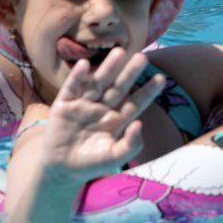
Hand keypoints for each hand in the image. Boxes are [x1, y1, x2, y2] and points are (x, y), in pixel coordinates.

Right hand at [27, 49, 165, 184]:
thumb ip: (130, 144)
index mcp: (117, 120)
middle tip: (142, 57)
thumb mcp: (114, 157)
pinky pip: (72, 88)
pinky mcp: (64, 105)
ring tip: (119, 52)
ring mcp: (84, 105)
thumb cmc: (90, 164)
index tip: (161, 79)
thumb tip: (140, 124)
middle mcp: (102, 108)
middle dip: (130, 73)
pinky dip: (77, 77)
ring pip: (98, 83)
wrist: (61, 169)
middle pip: (119, 88)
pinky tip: (85, 65)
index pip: (135, 103)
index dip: (147, 91)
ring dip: (108, 68)